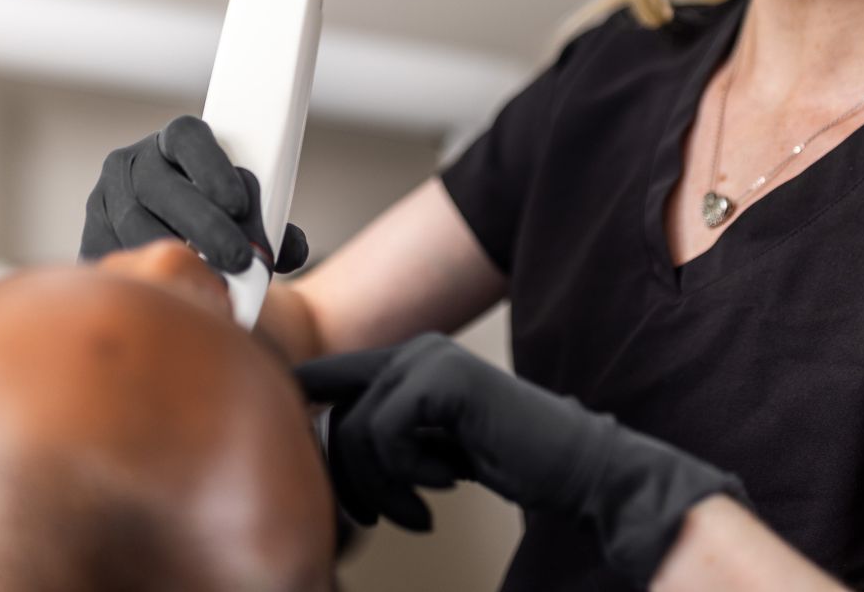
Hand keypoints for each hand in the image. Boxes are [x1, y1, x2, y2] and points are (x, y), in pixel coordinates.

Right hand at [80, 114, 307, 274]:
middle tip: (239, 258)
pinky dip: (146, 276)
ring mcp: (104, 200)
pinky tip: (174, 290)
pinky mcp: (88, 239)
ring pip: (136, 225)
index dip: (213, 167)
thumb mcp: (243, 214)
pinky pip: (113, 258)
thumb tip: (290, 249)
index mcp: (172, 143)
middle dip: (205, 225)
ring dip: (176, 255)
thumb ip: (272, 226)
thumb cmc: (214, 223)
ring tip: (213, 282)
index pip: (188, 137)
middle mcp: (131, 164)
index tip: (240, 203)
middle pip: (162, 186)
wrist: (163, 246)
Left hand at [296, 334, 750, 587]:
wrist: (576, 465)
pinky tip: (447, 485)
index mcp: (411, 360)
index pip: (329, 374)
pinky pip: (386, 435)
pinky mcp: (446, 382)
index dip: (298, 400)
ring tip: (419, 507)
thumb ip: (389, 434)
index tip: (288, 438)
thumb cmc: (510, 458)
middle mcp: (417, 351)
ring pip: (359, 429)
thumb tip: (325, 449)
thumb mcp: (434, 446)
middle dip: (353, 477)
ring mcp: (432, 360)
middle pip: (339, 415)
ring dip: (384, 486)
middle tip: (384, 513)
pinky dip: (410, 475)